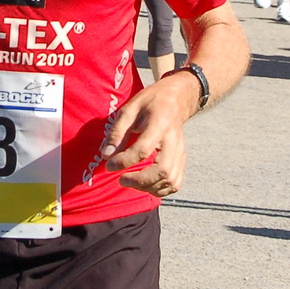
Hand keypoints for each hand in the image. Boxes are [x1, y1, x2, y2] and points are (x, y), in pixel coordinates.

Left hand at [100, 71, 198, 196]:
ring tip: (131, 181)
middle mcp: (174, 141)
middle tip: (121, 179)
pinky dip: (160, 189)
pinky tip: (146, 184)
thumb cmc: (150, 102)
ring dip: (148, 187)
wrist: (176, 100)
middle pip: (162, 170)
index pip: (143, 149)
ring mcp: (180, 152)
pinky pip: (175, 183)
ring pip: (170, 180)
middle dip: (140, 180)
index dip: (124, 161)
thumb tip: (107, 155)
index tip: (110, 165)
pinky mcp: (182, 160)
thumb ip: (118, 132)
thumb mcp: (129, 109)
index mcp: (160, 124)